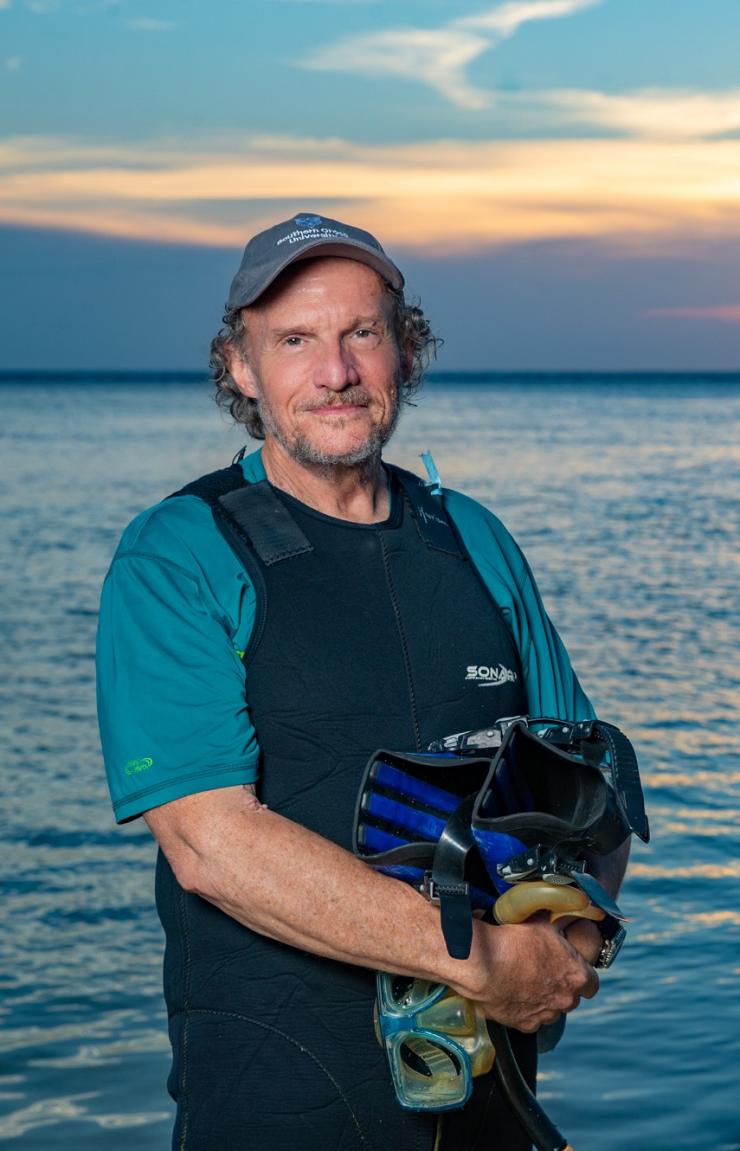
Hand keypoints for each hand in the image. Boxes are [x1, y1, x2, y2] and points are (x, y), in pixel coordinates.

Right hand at [463, 916, 598, 1032]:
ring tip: (526, 981)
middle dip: (561, 987)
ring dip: (544, 999)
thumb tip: (578, 907)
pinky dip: (525, 1009)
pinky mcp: (525, 1024)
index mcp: (577, 976)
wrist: (484, 963)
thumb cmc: (516, 940)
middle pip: (571, 998)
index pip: (592, 984)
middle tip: (544, 971)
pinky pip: (531, 1019)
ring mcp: (546, 1015)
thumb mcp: (545, 920)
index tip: (570, 968)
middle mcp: (566, 1000)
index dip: (581, 975)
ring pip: (551, 1010)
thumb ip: (565, 918)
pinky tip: (513, 993)